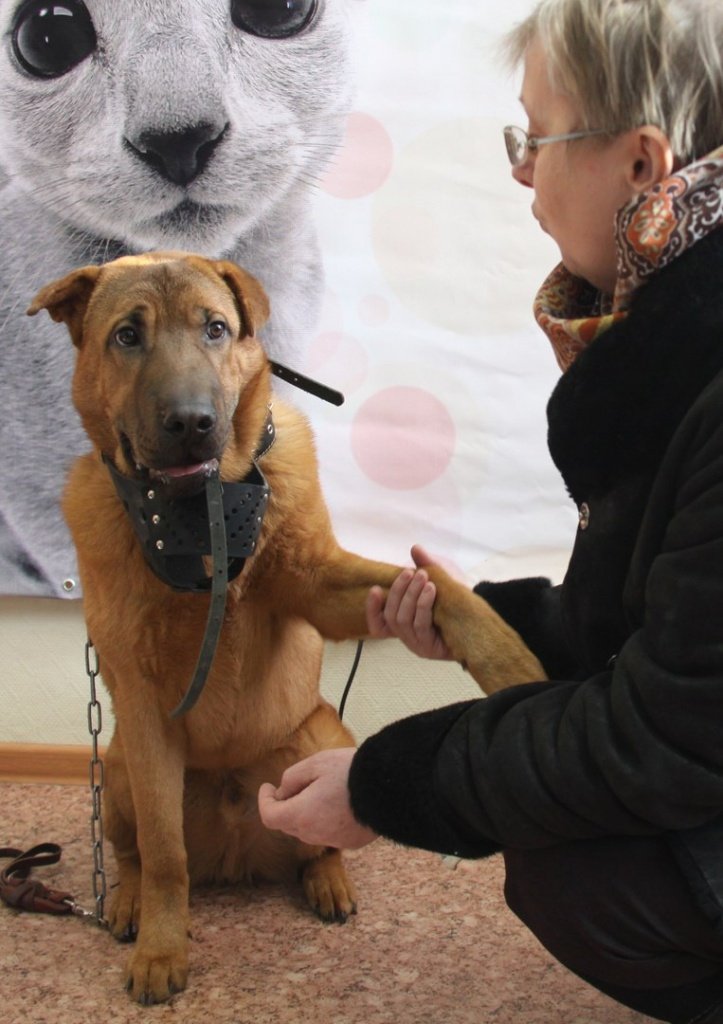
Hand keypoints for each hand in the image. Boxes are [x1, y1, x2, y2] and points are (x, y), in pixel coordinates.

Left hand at [257, 748, 377, 849]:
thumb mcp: (315, 763)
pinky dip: (328, 819)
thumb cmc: (351, 772)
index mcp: (301, 815)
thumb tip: (284, 791)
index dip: (264, 801)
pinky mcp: (352, 842)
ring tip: (324, 789)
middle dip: (287, 804)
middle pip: (289, 823)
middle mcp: (314, 834)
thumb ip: (292, 778)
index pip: (269, 817)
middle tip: (298, 784)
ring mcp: (334, 841)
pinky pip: (331, 831)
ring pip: (310, 829)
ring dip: (308, 812)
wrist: (390, 787)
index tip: (268, 787)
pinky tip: (342, 801)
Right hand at [366, 544, 451, 659]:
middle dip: (398, 591)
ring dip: (411, 595)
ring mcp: (417, 644)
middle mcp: (408, 636)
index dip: (372, 608)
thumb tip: (416, 549)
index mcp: (405, 622)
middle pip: (391, 616)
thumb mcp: (441, 577)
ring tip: (423, 577)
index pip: (378, 623)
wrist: (482, 614)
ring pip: (403, 620)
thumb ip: (427, 564)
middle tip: (411, 572)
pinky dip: (423, 605)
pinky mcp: (430, 649)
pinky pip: (420, 625)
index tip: (375, 588)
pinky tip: (431, 590)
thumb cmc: (457, 597)